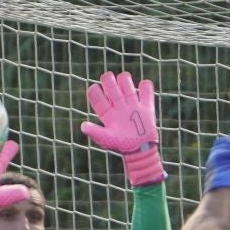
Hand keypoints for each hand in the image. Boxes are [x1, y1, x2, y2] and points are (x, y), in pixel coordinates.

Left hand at [80, 71, 164, 186]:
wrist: (140, 151)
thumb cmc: (121, 146)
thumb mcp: (107, 139)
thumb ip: (95, 132)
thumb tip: (83, 126)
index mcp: (107, 113)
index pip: (97, 97)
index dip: (94, 90)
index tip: (94, 88)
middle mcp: (118, 107)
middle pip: (111, 86)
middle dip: (108, 80)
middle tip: (108, 78)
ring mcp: (132, 105)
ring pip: (126, 84)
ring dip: (125, 79)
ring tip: (125, 83)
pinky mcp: (146, 107)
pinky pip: (147, 91)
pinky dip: (146, 86)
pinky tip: (143, 87)